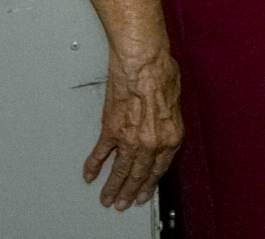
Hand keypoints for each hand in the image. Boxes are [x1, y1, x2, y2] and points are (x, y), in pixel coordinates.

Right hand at [85, 47, 182, 209]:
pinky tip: (90, 175)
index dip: (150, 184)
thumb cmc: (161, 71)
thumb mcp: (175, 100)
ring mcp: (129, 139)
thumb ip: (168, 119)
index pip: (159, 169)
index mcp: (170, 136)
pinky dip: (93, 166)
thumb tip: (161, 124)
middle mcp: (151, 142)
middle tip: (123, 203)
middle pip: (139, 175)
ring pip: (120, 170)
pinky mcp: (110, 130)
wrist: (143, 61)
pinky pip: (100, 154)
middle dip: (130, 192)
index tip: (143, 193)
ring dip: (112, 187)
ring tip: (107, 198)